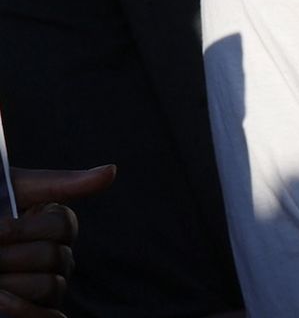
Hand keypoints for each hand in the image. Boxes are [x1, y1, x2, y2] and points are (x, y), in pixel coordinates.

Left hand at [0, 166, 114, 315]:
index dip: (25, 230)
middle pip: (55, 258)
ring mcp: (47, 286)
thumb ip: (58, 184)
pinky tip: (2, 302)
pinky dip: (27, 312)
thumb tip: (112, 172)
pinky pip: (51, 317)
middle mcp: (55, 255)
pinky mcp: (37, 312)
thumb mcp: (11, 192)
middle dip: (11, 257)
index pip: (63, 225)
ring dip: (11, 285)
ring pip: (51, 287)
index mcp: (51, 224)